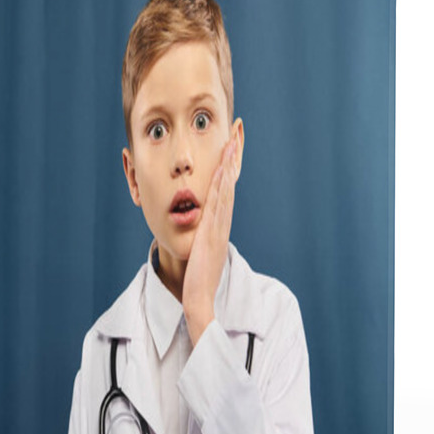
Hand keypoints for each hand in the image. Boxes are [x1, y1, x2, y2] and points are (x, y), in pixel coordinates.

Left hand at [183, 134, 238, 344]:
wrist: (199, 299)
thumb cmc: (197, 283)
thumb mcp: (200, 257)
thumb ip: (200, 244)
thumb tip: (198, 238)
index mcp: (219, 229)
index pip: (225, 193)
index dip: (229, 170)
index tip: (231, 149)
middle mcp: (222, 225)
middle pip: (230, 185)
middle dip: (233, 158)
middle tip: (237, 133)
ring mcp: (219, 228)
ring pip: (226, 189)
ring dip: (230, 164)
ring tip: (232, 140)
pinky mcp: (212, 232)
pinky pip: (219, 203)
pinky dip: (222, 184)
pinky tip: (223, 167)